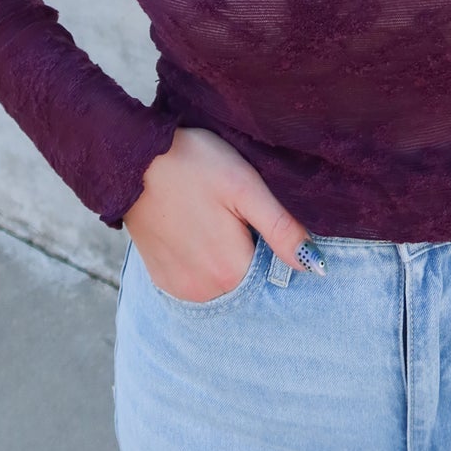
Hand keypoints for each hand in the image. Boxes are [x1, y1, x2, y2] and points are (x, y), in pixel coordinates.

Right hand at [121, 125, 320, 301]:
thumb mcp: (245, 187)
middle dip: (251, 253)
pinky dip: (203, 263)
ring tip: (215, 219)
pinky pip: (197, 281)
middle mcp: (205, 291)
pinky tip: (197, 230)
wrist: (133, 159)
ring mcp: (181, 289)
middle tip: (234, 212)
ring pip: (223, 282)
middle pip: (248, 280)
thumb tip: (317, 266)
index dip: (274, 245)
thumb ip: (282, 229)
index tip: (257, 216)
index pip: (274, 274)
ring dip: (227, 259)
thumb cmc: (194, 164)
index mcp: (231, 270)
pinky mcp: (162, 280)